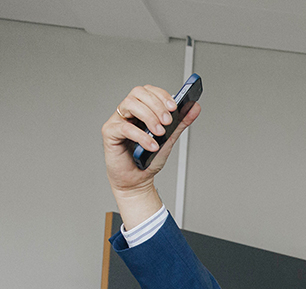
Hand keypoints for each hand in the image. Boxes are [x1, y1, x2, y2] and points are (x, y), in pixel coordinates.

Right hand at [101, 84, 200, 226]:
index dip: (161, 95)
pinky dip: (142, 136)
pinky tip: (152, 146)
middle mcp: (128, 112)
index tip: (174, 107)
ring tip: (160, 134)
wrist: (138, 180)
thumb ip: (181, 122)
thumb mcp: (170, 137)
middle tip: (168, 122)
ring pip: (130, 105)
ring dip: (149, 117)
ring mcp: (117, 120)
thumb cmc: (149, 157)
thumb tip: (195, 106)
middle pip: (138, 93)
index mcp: (141, 109)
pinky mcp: (110, 133)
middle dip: (157, 105)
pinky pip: (124, 128)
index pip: (148, 91)